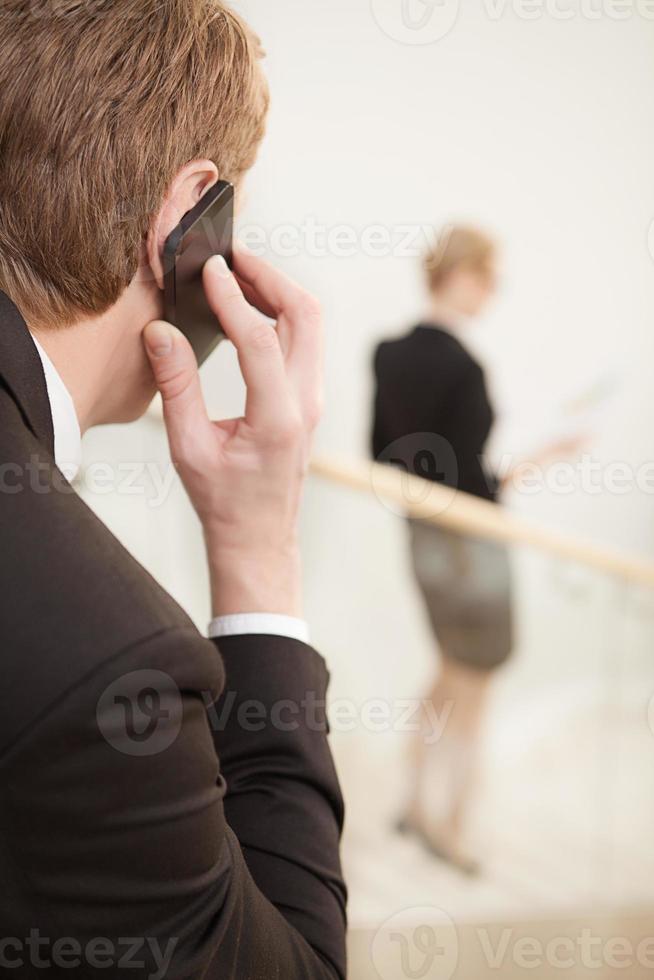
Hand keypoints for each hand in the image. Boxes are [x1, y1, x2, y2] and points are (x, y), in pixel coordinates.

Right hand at [143, 248, 322, 617]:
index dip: (233, 298)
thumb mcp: (188, 448)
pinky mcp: (309, 400)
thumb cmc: (223, 501)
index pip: (260, 339)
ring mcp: (313, 401)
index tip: (209, 270)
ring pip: (310, 325)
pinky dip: (281, 314)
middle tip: (231, 258)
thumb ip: (176, 387)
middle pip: (305, 316)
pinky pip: (304, 342)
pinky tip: (248, 309)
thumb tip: (159, 331)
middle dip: (271, 277)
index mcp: (277, 419)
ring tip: (237, 275)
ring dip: (279, 292)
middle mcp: (306, 404)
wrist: (259, 536)